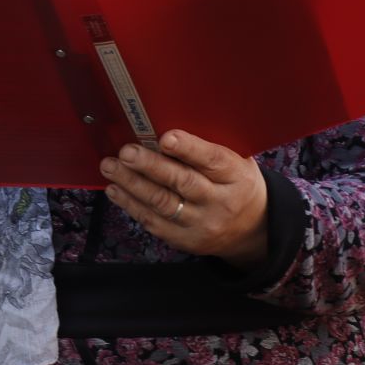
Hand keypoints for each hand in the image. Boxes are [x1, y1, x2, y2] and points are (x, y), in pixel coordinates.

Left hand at [100, 130, 268, 268]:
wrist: (253, 229)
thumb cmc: (237, 183)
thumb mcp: (237, 162)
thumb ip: (210, 148)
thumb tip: (169, 124)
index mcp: (235, 176)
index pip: (212, 160)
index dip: (188, 149)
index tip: (165, 138)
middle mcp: (219, 202)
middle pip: (182, 182)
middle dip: (150, 166)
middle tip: (126, 152)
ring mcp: (201, 224)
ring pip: (163, 204)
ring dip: (132, 184)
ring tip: (111, 167)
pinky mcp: (185, 240)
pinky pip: (154, 223)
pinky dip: (131, 205)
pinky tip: (116, 190)